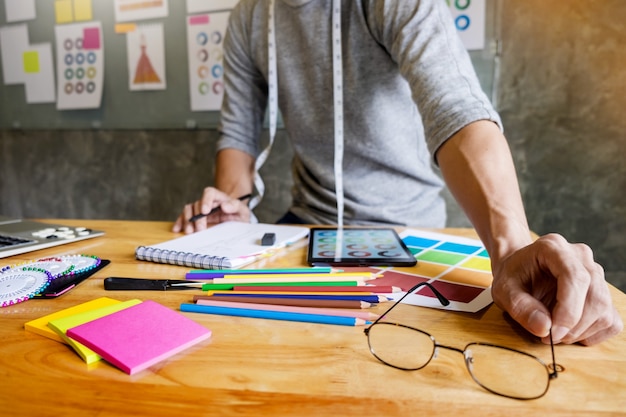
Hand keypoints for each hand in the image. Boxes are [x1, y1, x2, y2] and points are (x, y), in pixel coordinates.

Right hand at [172, 187, 251, 233]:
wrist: (236, 222)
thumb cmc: (239, 216)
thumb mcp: (243, 211)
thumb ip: (236, 206)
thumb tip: (225, 206)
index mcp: (219, 198)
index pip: (209, 193)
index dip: (205, 200)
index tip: (205, 211)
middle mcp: (207, 203)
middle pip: (197, 204)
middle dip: (197, 217)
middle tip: (199, 229)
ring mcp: (199, 210)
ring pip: (188, 210)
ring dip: (187, 220)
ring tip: (189, 232)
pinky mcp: (195, 219)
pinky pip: (184, 218)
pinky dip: (179, 222)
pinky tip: (177, 229)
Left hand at [491, 233, 622, 345]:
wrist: (520, 269)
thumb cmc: (513, 277)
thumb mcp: (504, 290)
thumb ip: (520, 307)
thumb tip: (545, 328)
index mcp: (553, 248)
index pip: (575, 277)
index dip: (569, 310)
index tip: (553, 333)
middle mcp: (580, 256)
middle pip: (595, 297)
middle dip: (573, 326)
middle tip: (548, 336)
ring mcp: (596, 272)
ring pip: (604, 310)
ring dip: (580, 331)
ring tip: (555, 331)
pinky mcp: (603, 291)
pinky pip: (611, 320)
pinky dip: (592, 333)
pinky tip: (569, 329)